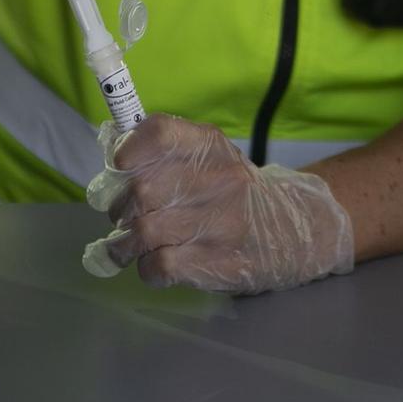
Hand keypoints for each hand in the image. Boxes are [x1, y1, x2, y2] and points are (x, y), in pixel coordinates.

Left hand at [82, 114, 354, 294]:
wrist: (292, 231)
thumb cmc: (233, 191)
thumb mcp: (207, 157)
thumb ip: (161, 153)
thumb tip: (110, 159)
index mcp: (210, 145)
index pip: (157, 133)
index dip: (127, 152)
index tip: (119, 169)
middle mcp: (219, 179)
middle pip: (140, 190)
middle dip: (119, 208)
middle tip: (123, 216)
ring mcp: (220, 223)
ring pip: (143, 231)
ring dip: (124, 243)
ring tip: (127, 245)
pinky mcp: (218, 263)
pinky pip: (158, 265)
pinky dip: (145, 268)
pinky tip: (155, 264)